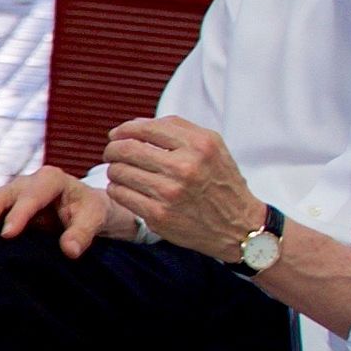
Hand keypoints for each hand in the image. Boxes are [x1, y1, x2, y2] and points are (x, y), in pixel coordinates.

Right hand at [0, 168, 118, 254]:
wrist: (84, 209)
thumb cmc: (90, 211)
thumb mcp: (95, 218)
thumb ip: (83, 232)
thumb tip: (71, 251)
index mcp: (50, 180)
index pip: (31, 195)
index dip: (19, 214)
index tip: (8, 235)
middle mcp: (25, 183)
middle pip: (1, 196)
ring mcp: (10, 195)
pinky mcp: (1, 208)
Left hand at [98, 116, 263, 258]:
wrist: (238, 225)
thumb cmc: (220, 181)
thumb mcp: (212, 146)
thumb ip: (177, 129)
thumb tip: (135, 124)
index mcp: (199, 145)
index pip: (145, 128)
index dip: (124, 130)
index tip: (116, 135)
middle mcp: (185, 167)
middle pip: (126, 149)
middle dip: (112, 150)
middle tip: (111, 154)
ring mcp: (170, 192)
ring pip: (118, 172)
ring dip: (114, 170)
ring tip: (122, 172)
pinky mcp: (158, 215)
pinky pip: (119, 194)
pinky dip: (117, 189)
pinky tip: (127, 189)